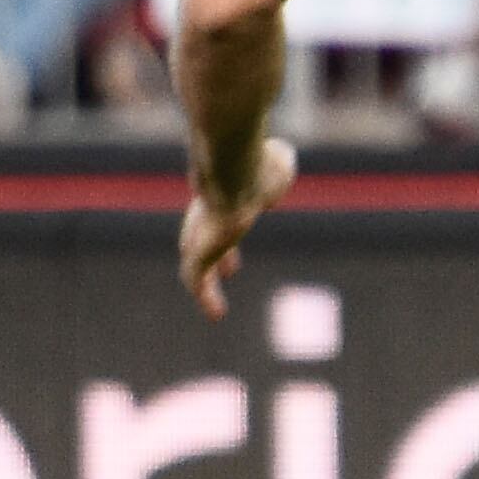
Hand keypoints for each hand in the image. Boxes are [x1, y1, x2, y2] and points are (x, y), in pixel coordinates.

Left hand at [179, 139, 296, 317]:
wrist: (234, 172)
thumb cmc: (260, 166)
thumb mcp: (280, 164)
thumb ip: (279, 171)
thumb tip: (277, 179)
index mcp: (225, 191)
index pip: (225, 207)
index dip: (235, 218)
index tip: (248, 229)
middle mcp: (206, 212)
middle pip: (206, 236)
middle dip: (218, 253)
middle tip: (231, 270)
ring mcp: (200, 234)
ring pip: (199, 261)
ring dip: (207, 284)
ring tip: (215, 310)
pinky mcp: (198, 252)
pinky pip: (197, 280)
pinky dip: (205, 297)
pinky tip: (216, 314)